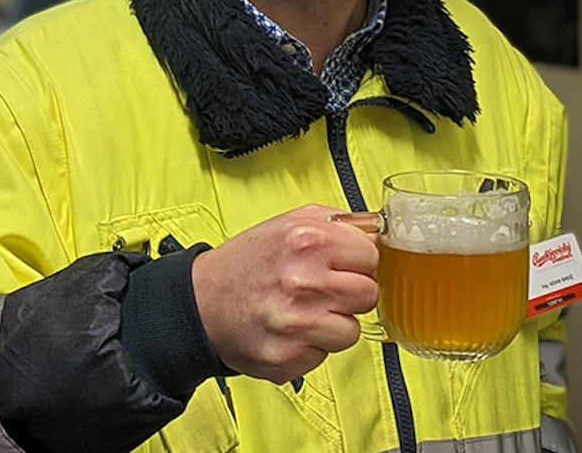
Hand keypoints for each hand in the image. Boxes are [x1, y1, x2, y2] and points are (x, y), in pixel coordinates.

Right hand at [191, 204, 378, 384]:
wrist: (200, 302)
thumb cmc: (248, 263)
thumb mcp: (291, 222)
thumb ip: (340, 224)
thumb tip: (380, 234)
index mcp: (308, 241)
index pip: (372, 257)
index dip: (359, 261)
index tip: (343, 264)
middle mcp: (304, 283)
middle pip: (368, 295)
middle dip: (349, 293)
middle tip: (323, 289)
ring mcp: (297, 325)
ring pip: (351, 331)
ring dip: (333, 324)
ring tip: (305, 311)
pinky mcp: (288, 359)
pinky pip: (324, 356)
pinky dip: (311, 346)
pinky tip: (290, 330)